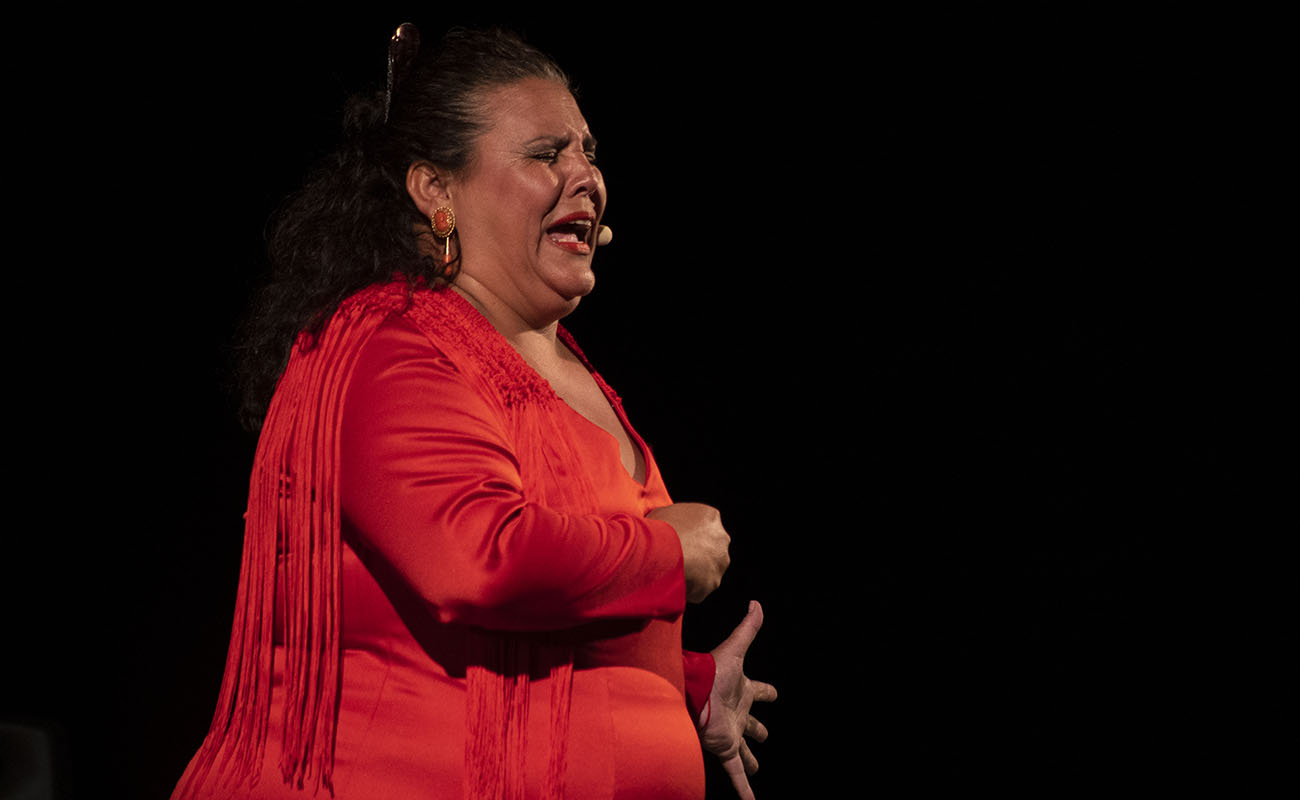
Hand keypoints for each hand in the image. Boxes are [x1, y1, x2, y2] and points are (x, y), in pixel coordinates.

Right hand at [647, 503, 730, 602]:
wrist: (661, 553)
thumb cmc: (658, 530)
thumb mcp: (662, 513)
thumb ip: (674, 518)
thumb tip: (667, 524)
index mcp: (710, 517)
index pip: (704, 524)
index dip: (689, 533)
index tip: (677, 540)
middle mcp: (721, 538)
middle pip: (711, 546)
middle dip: (697, 552)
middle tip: (676, 557)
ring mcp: (720, 562)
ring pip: (709, 568)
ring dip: (696, 571)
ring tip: (673, 572)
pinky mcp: (713, 582)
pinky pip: (701, 586)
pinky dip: (690, 587)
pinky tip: (673, 583)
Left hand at [700, 601, 776, 799]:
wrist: (690, 693)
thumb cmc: (711, 671)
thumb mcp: (735, 649)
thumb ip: (747, 627)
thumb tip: (757, 603)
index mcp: (742, 691)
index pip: (759, 690)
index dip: (768, 692)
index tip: (776, 693)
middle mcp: (737, 714)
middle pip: (751, 724)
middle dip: (758, 730)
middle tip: (765, 734)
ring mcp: (731, 733)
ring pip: (744, 751)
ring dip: (750, 761)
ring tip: (756, 769)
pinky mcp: (725, 749)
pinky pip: (738, 773)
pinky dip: (744, 789)